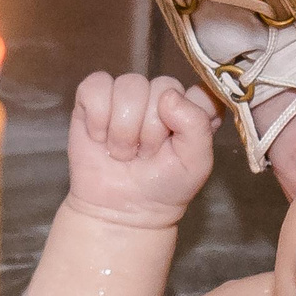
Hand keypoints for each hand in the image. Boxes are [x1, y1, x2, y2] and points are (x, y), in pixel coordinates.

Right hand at [66, 73, 217, 227]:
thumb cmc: (163, 186)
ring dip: (124, 127)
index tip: (180, 140)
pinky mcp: (94, 97)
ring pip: (129, 85)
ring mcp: (127, 94)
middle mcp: (161, 96)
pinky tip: (100, 137)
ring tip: (124, 152)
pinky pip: (96, 85)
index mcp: (191, 108)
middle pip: (162, 86)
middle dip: (152, 129)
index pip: (201, 87)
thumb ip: (197, 126)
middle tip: (146, 155)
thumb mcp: (195, 163)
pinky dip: (97, 116)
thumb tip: (169, 97)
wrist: (120, 210)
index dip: (190, 110)